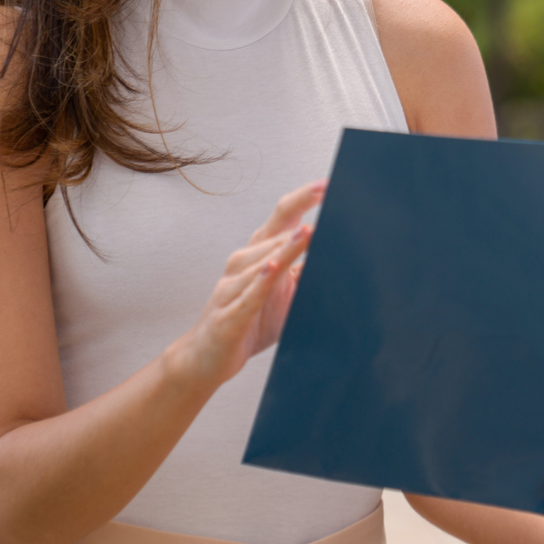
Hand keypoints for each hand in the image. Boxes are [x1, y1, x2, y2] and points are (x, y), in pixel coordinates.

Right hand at [168, 182, 322, 390]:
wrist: (204, 359)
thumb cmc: (250, 322)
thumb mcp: (286, 293)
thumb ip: (306, 271)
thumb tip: (339, 253)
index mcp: (258, 254)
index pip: (282, 217)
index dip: (303, 199)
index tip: (327, 184)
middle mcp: (242, 264)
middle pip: (273, 233)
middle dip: (301, 217)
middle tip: (330, 201)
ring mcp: (231, 288)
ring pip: (261, 261)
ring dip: (287, 247)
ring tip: (310, 232)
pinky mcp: (228, 316)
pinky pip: (248, 295)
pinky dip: (262, 280)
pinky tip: (274, 267)